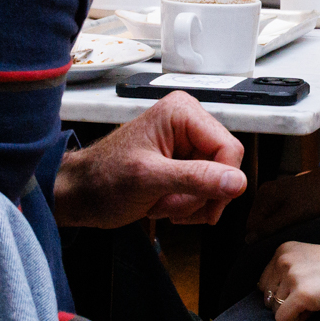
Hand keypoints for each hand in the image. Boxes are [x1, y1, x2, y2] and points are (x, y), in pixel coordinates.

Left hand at [53, 92, 246, 227]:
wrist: (83, 193)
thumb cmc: (104, 179)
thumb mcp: (150, 180)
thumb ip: (196, 179)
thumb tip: (236, 182)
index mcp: (182, 112)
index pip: (229, 148)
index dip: (221, 182)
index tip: (205, 208)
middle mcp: (189, 122)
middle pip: (225, 167)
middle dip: (200, 195)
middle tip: (170, 205)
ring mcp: (187, 142)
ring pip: (217, 182)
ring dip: (192, 203)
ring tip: (161, 203)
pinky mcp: (184, 161)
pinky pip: (205, 188)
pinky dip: (188, 204)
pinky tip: (164, 203)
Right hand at [245, 169, 319, 240]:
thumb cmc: (313, 199)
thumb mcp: (290, 216)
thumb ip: (268, 228)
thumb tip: (248, 240)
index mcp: (263, 195)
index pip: (251, 225)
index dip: (261, 237)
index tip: (276, 243)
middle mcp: (265, 193)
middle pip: (259, 222)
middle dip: (270, 232)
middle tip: (286, 237)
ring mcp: (274, 194)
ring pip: (269, 219)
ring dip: (278, 228)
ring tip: (293, 230)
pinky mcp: (284, 196)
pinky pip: (277, 214)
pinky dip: (284, 222)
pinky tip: (295, 224)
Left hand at [258, 237, 319, 320]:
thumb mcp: (307, 259)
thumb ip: (287, 270)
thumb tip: (267, 296)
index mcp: (282, 250)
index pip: (263, 283)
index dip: (282, 292)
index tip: (304, 288)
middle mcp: (283, 260)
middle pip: (267, 298)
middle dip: (286, 303)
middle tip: (311, 296)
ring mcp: (292, 276)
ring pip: (275, 310)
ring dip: (295, 311)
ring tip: (317, 299)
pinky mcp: (301, 294)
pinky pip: (282, 320)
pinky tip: (314, 310)